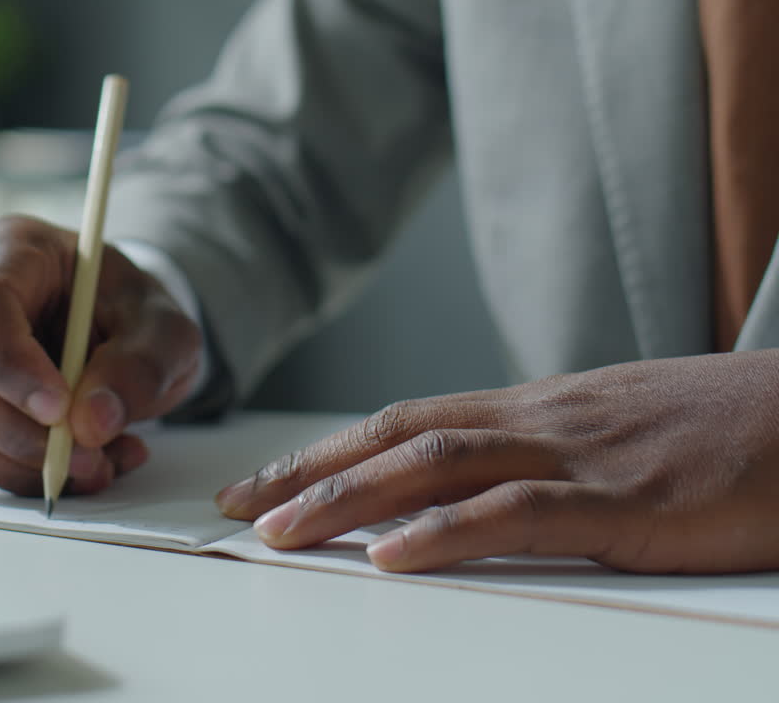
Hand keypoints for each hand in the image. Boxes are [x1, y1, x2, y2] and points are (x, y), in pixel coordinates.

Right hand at [0, 215, 202, 495]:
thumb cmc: (131, 314)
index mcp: (9, 248)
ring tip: (97, 463)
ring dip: (22, 464)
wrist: (116, 331)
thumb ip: (143, 366)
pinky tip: (75, 466)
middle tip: (89, 456)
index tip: (58, 410)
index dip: (9, 363)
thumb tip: (94, 422)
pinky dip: (18, 475)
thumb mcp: (166, 329)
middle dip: (21, 433)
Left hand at [215, 351, 778, 573]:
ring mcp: (581, 455)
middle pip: (397, 436)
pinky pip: (518, 512)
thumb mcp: (617, 435)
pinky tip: (390, 557)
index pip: (405, 422)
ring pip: (436, 466)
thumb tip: (470, 490)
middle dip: (309, 473)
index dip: (327, 451)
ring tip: (279, 532)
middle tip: (238, 508)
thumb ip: (542, 455)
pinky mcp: (628, 503)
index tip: (266, 481)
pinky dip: (445, 533)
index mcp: (537, 408)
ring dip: (347, 499)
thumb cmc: (727, 431)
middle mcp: (541, 420)